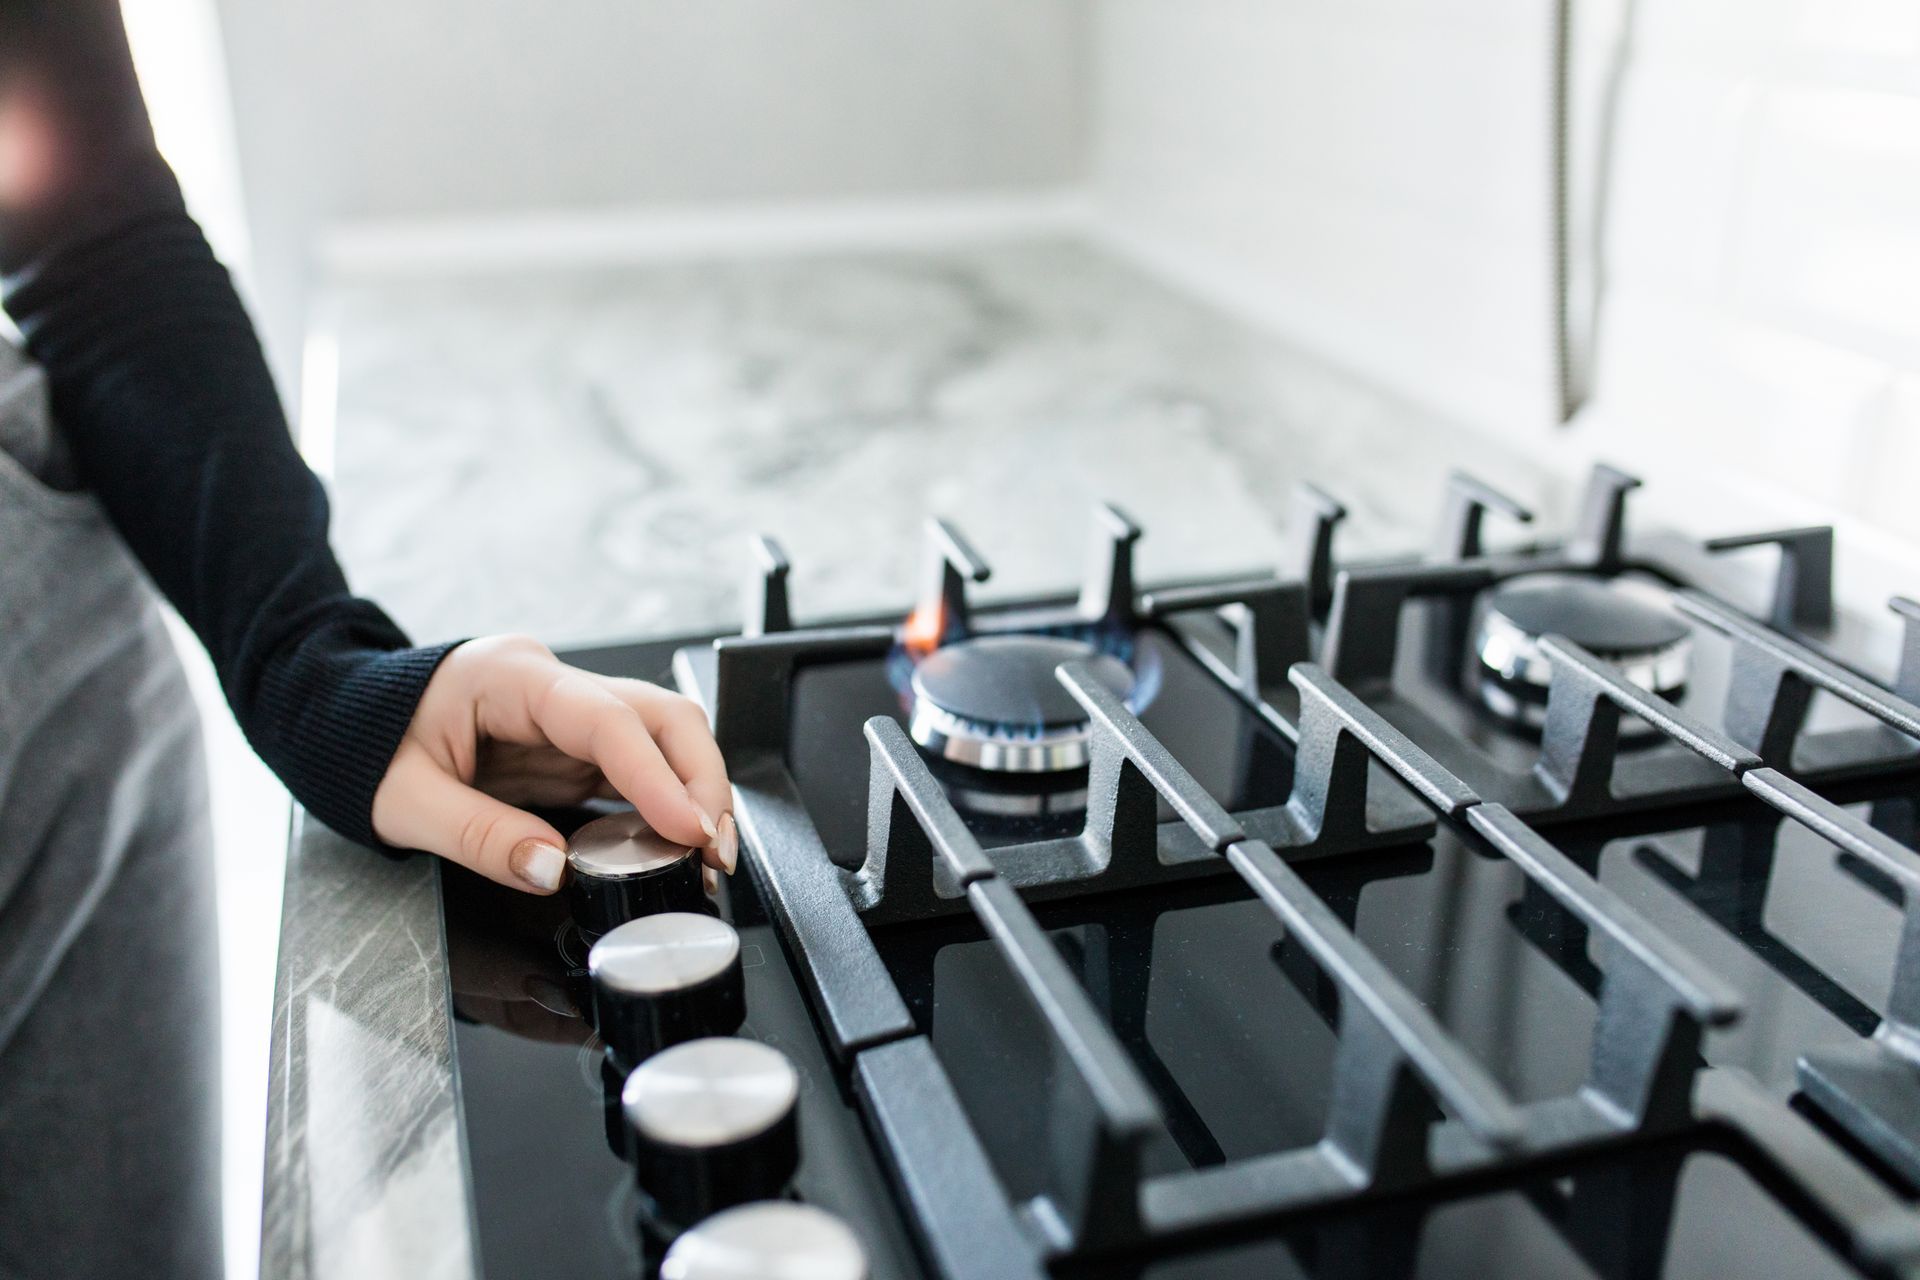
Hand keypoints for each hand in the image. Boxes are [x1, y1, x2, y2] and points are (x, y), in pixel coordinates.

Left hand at [371, 635, 736, 894]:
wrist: (339, 720)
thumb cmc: (365, 747)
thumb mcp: (403, 802)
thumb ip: (478, 836)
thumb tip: (551, 870)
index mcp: (509, 677)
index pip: (607, 719)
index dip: (658, 776)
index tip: (689, 828)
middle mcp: (551, 684)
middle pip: (658, 714)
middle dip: (700, 778)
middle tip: (715, 848)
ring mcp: (566, 712)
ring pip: (661, 734)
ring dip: (695, 789)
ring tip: (711, 852)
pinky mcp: (571, 744)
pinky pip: (637, 764)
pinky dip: (666, 800)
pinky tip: (680, 840)